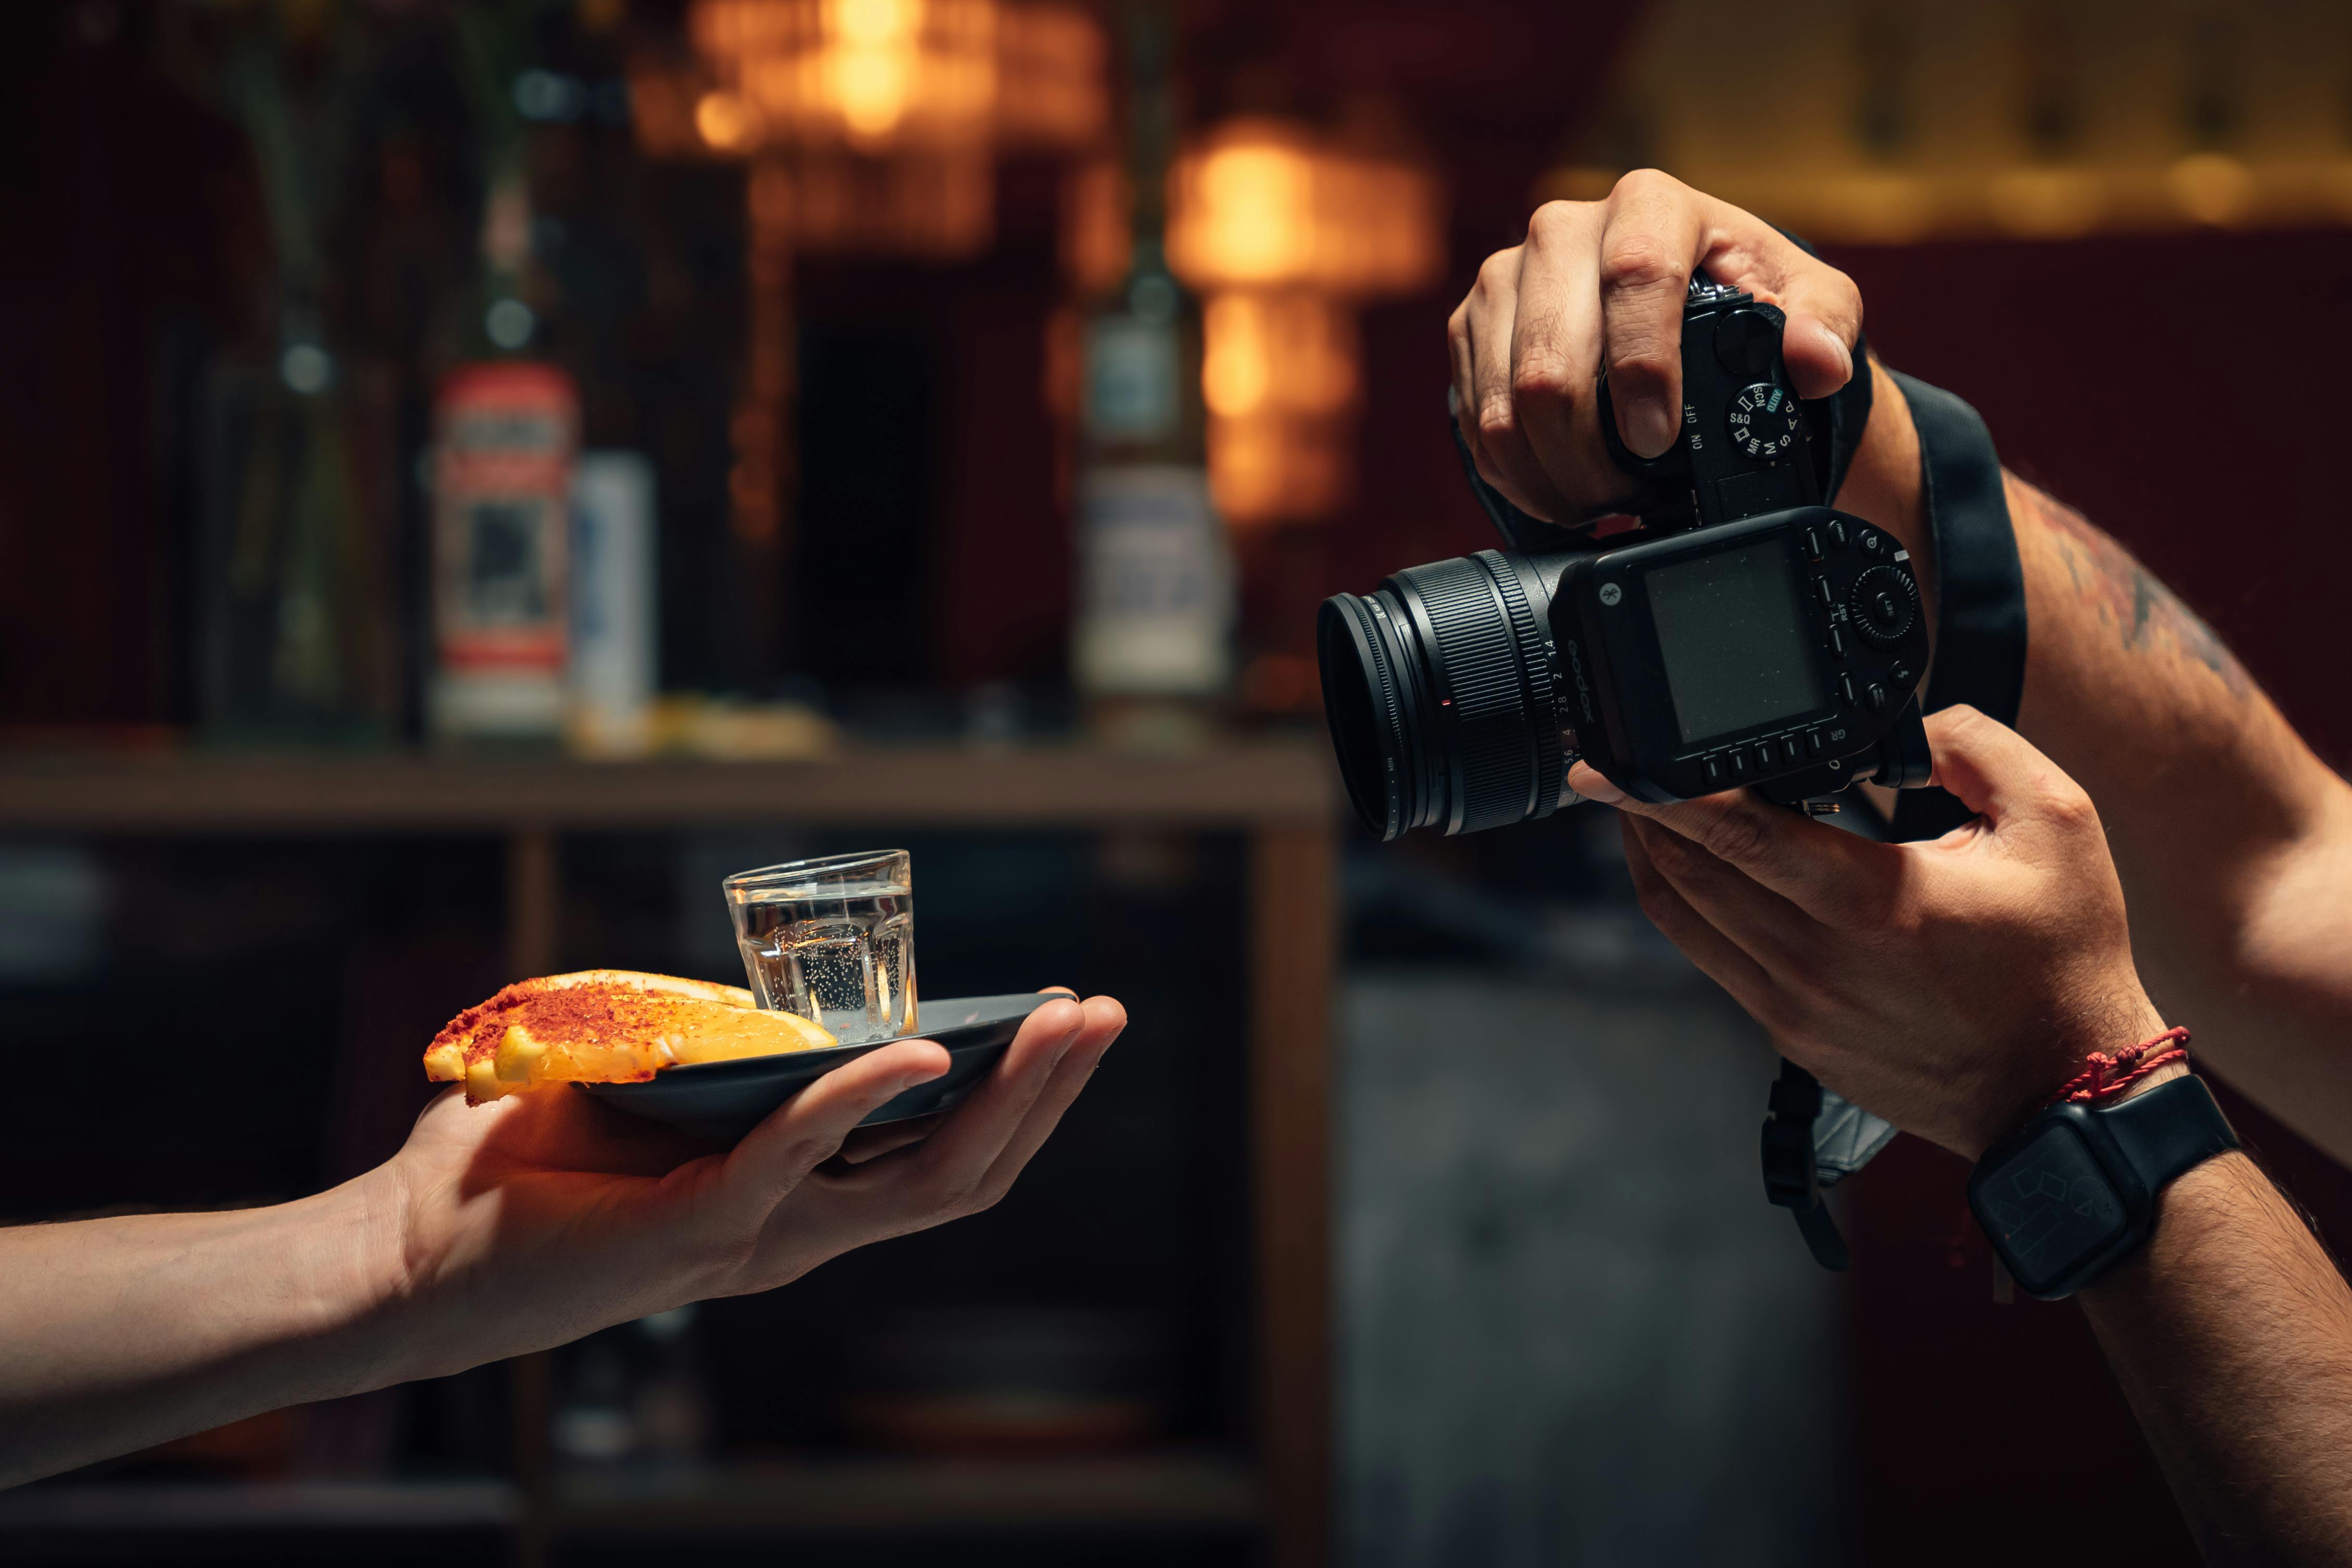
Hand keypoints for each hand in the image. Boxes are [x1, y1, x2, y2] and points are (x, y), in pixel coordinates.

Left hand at [368, 990, 1124, 1379]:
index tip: (1059, 1019)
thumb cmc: (505, 1172)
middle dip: (1045, 1093)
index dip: (1012, 1096)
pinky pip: (801, 1158)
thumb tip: (759, 992)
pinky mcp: (698, 1232)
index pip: (935, 1157)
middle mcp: (794, 1231)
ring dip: (1000, 1095)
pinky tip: (921, 1049)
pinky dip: (865, 1100)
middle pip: (961, 1172)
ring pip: (917, 1181)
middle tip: (1101, 1013)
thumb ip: (714, 1052)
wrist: (395, 1255)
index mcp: (790, 1200)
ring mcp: (755, 1240)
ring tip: (1057, 1024)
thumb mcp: (644, 1086)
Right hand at [1448, 169, 1867, 524]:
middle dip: (1586, 448)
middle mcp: (1561, 229)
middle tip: (1624, 496)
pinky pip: (1474, 413)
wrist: (1681, 306)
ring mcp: (1506, 277)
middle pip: (1550, 354)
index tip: (1657, 439)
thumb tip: (1817, 362)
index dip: (1641, 368)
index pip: (1633, 275)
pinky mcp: (1473, 325)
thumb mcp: (1811, 301)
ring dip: (1547, 470)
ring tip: (1593, 503)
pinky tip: (1555, 487)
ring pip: (1503, 394)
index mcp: (1648, 204)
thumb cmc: (1744, 298)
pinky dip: (1514, 469)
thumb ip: (1826, 324)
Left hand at [1570, 708, 2163, 1158]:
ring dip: (1651, 861)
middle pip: (1685, 874)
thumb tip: (1907, 722)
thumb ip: (1975, 748)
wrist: (2065, 1093)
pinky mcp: (1789, 1037)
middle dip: (1637, 815)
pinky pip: (1713, 960)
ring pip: (1683, 921)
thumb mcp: (2056, 824)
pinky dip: (1690, 908)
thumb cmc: (2064, 961)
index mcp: (1873, 903)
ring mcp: (1794, 1007)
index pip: (1735, 833)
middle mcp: (1816, 960)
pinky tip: (1699, 873)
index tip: (1602, 766)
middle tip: (1618, 768)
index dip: (1657, 794)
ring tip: (1642, 810)